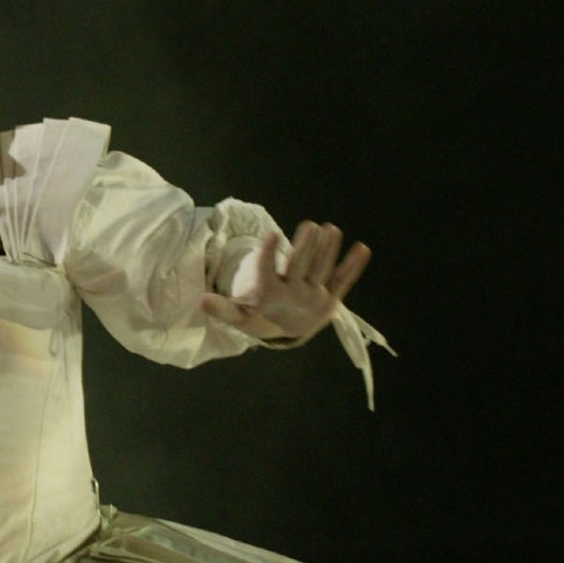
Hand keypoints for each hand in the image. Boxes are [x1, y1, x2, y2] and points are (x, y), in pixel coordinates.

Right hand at [199, 221, 369, 344]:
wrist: (288, 337)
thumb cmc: (261, 318)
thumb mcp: (241, 317)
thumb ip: (223, 308)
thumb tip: (200, 300)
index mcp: (270, 297)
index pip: (268, 272)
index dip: (269, 254)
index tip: (271, 234)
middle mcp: (294, 296)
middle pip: (300, 268)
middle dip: (306, 247)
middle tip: (311, 225)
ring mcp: (316, 297)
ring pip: (323, 271)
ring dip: (329, 250)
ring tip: (332, 229)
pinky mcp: (332, 299)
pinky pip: (344, 280)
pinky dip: (354, 266)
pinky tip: (363, 249)